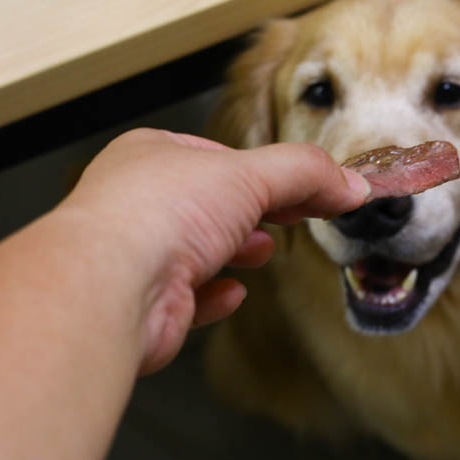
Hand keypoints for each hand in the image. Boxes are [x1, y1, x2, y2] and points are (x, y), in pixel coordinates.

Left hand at [60, 128, 368, 373]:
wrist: (109, 287)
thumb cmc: (154, 216)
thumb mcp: (252, 175)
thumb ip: (307, 174)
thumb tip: (350, 183)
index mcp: (153, 155)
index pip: (222, 157)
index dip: (268, 170)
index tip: (311, 185)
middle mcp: (138, 201)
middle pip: (210, 203)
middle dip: (253, 211)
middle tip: (293, 216)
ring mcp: (137, 254)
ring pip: (195, 249)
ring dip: (233, 250)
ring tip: (261, 250)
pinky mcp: (144, 305)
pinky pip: (185, 297)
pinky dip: (213, 294)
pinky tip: (231, 292)